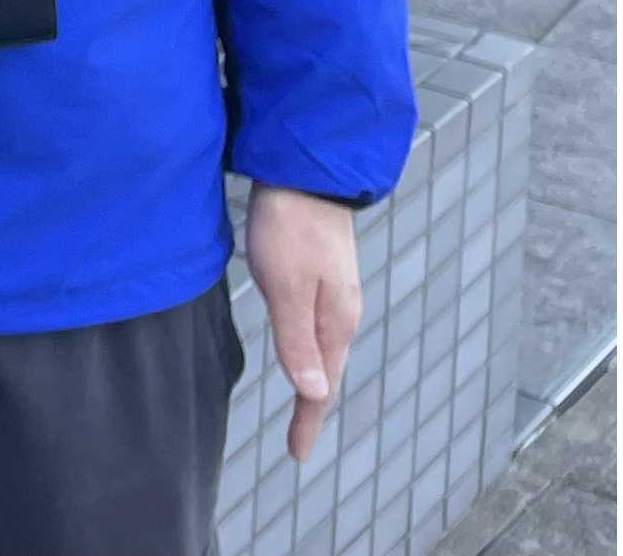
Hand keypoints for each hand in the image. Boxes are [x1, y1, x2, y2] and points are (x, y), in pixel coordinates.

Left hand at [247, 182, 363, 460]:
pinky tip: (301, 348)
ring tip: (304, 405)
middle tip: (299, 440)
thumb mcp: (286, 286)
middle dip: (313, 407)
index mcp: (335, 322)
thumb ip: (297, 339)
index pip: (321, 384)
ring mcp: (335, 294)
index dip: (308, 420)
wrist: (304, 174)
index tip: (297, 454)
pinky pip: (317, 327)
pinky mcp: (323, 277)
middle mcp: (341, 313)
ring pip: (325, 349)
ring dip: (314, 379)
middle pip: (327, 371)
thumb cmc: (290, 228)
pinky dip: (309, 350)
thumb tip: (313, 392)